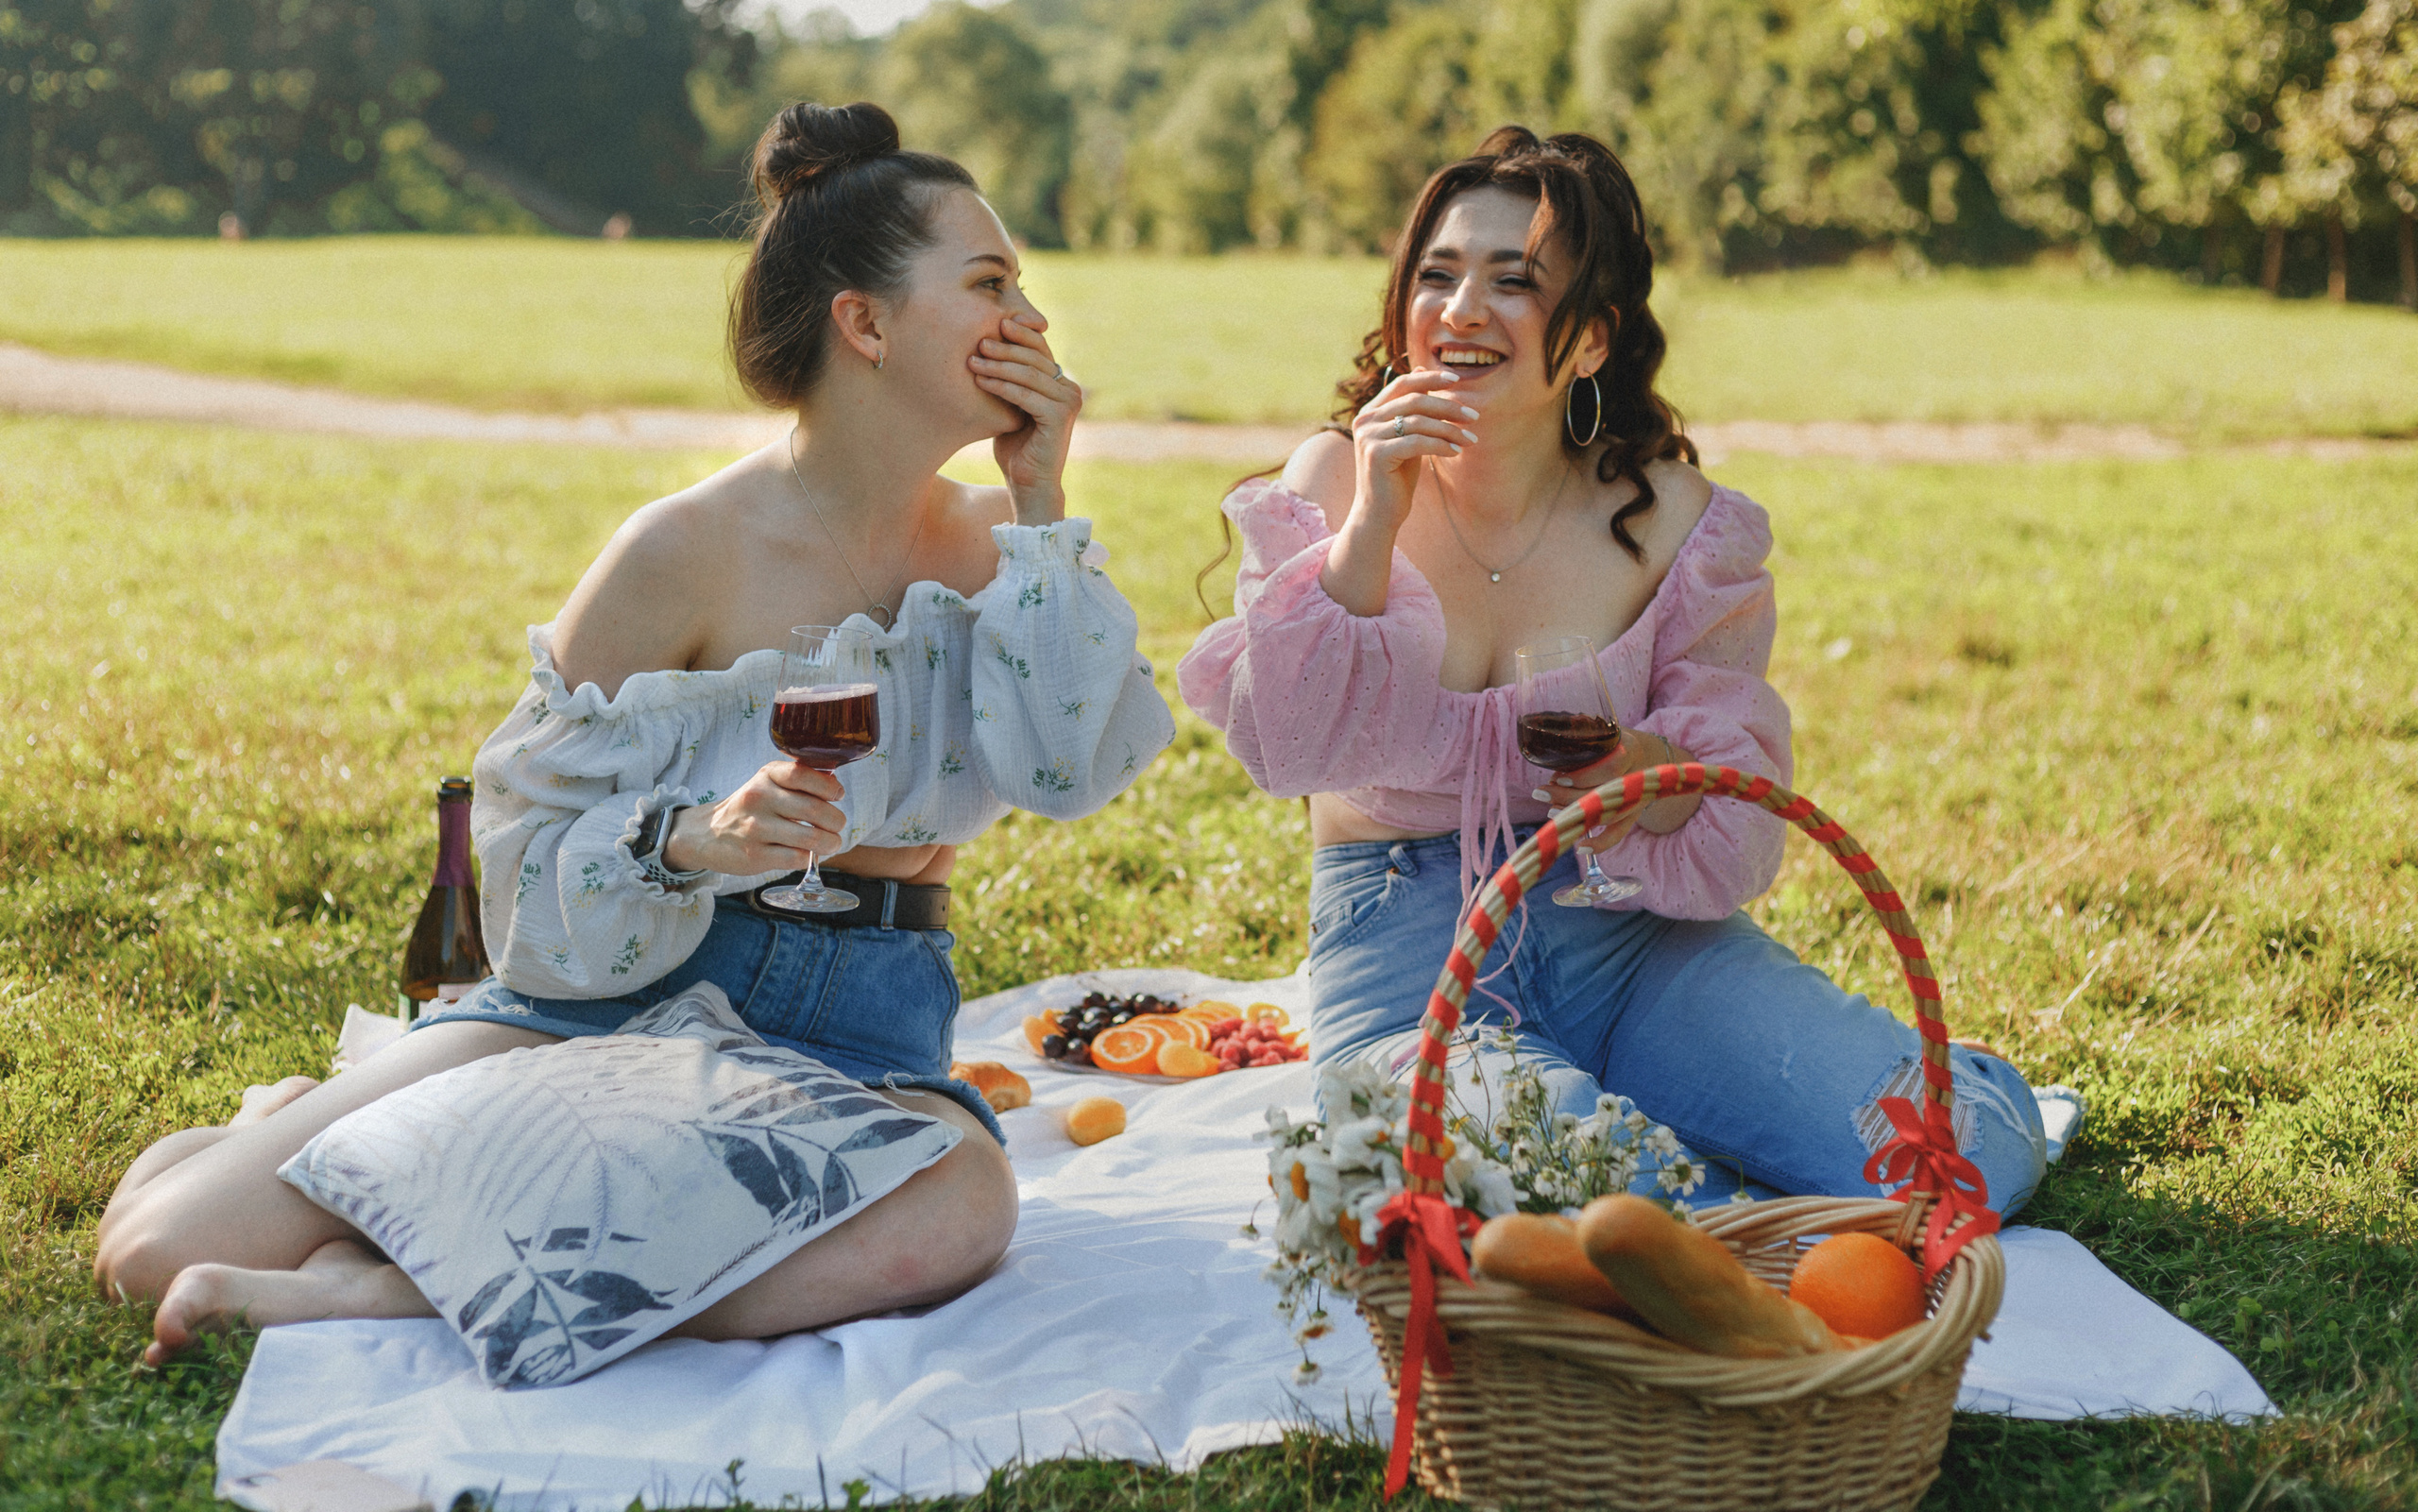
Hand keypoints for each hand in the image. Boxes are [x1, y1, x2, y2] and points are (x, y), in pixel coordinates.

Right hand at [661, 760, 847, 874]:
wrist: (706, 833)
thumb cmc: (749, 807)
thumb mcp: (766, 783)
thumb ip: (798, 781)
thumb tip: (835, 785)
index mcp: (766, 776)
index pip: (803, 774)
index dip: (828, 787)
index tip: (838, 795)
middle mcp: (759, 799)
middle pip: (814, 810)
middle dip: (836, 821)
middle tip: (837, 826)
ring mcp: (756, 828)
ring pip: (811, 838)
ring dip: (830, 843)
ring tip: (831, 843)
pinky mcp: (755, 855)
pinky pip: (797, 858)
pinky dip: (810, 858)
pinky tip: (808, 854)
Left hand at [975, 311, 1080, 523]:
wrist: (1027, 484)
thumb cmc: (1014, 447)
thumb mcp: (1010, 406)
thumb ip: (1010, 380)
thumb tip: (985, 347)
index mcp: (1060, 383)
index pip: (1041, 348)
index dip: (1020, 333)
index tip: (994, 323)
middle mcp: (1070, 390)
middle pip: (1035, 357)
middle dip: (1005, 347)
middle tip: (978, 342)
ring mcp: (1068, 403)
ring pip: (1029, 374)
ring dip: (998, 365)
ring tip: (972, 361)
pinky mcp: (1060, 418)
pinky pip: (1026, 395)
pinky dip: (1002, 386)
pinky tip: (981, 381)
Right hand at [1348, 368, 1480, 535]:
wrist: (1379, 512)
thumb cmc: (1396, 474)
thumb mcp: (1407, 435)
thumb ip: (1412, 408)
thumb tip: (1422, 370)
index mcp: (1371, 412)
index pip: (1402, 383)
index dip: (1430, 379)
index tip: (1457, 379)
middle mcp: (1365, 420)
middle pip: (1414, 401)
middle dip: (1448, 407)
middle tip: (1474, 416)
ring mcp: (1368, 436)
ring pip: (1418, 422)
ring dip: (1450, 430)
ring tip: (1470, 440)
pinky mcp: (1376, 454)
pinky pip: (1417, 442)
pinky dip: (1440, 445)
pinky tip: (1456, 452)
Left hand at [1531, 730, 1693, 854]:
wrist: (1648, 755)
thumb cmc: (1614, 742)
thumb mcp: (1602, 734)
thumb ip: (1582, 742)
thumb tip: (1551, 760)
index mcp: (1631, 750)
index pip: (1610, 768)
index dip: (1583, 776)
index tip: (1558, 778)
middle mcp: (1638, 776)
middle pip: (1605, 793)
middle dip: (1569, 796)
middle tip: (1541, 792)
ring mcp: (1637, 798)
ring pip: (1609, 814)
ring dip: (1578, 816)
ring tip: (1550, 811)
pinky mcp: (1634, 815)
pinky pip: (1619, 833)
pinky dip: (1601, 844)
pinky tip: (1581, 848)